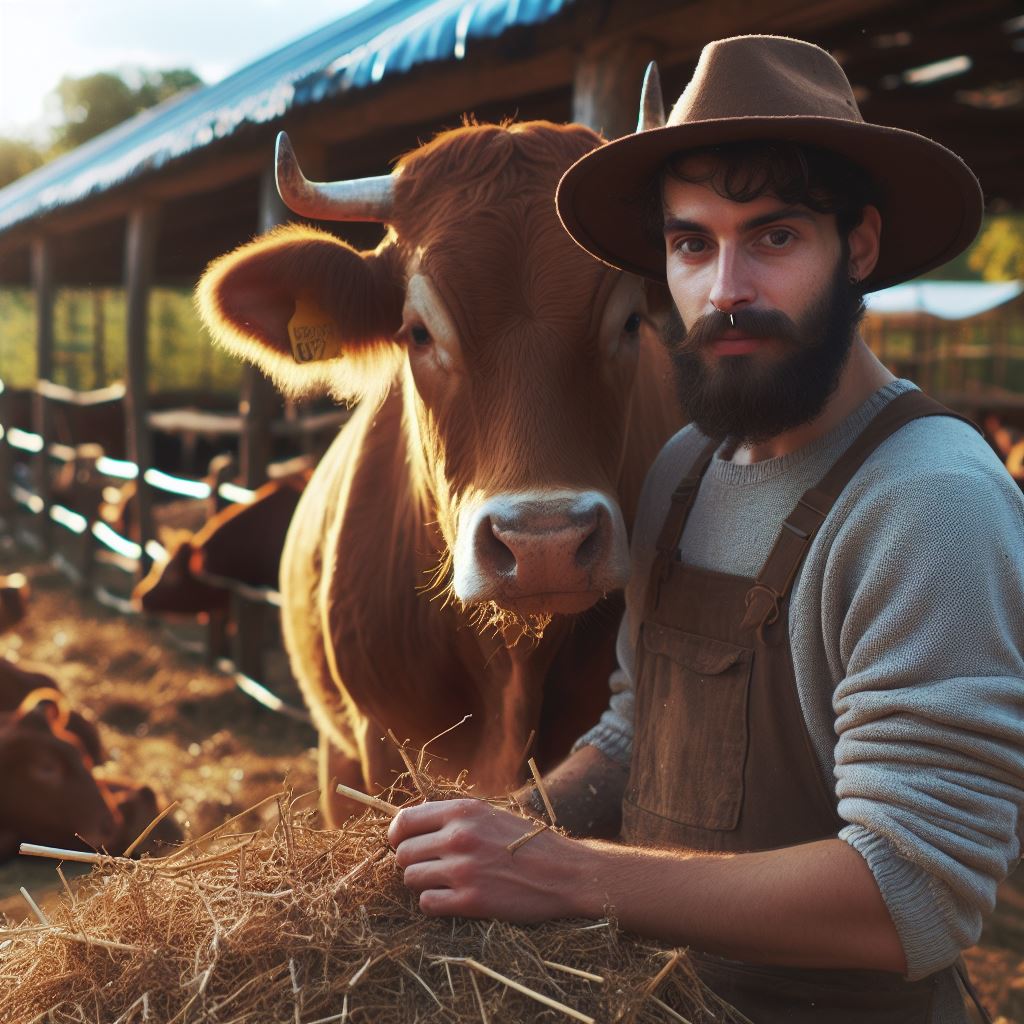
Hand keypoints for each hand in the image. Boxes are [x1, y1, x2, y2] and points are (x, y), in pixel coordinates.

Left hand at [388, 799, 591, 921]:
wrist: (565, 872)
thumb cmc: (526, 842)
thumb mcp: (489, 813)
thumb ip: (453, 816)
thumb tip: (411, 822)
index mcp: (463, 810)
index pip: (404, 820)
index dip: (397, 835)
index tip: (403, 844)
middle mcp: (459, 836)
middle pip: (403, 853)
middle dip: (410, 861)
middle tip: (429, 866)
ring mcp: (463, 870)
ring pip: (411, 878)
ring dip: (422, 883)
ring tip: (443, 882)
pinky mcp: (471, 901)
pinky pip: (427, 904)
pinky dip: (433, 903)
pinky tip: (451, 899)